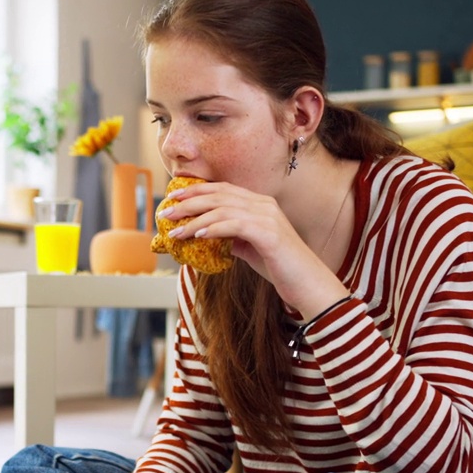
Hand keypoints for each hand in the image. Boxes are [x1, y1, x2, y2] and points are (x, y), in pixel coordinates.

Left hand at [161, 181, 347, 317]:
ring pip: (222, 209)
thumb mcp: (250, 249)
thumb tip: (208, 235)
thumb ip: (232, 238)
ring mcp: (268, 217)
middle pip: (218, 195)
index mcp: (259, 204)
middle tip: (165, 212)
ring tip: (174, 231)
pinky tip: (198, 235)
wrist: (307, 283)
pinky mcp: (269, 233)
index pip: (222, 189)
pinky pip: (235, 225)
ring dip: (194, 219)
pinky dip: (213, 228)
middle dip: (188, 202)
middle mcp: (263, 204)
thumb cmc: (280, 267)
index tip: (173, 198)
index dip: (196, 191)